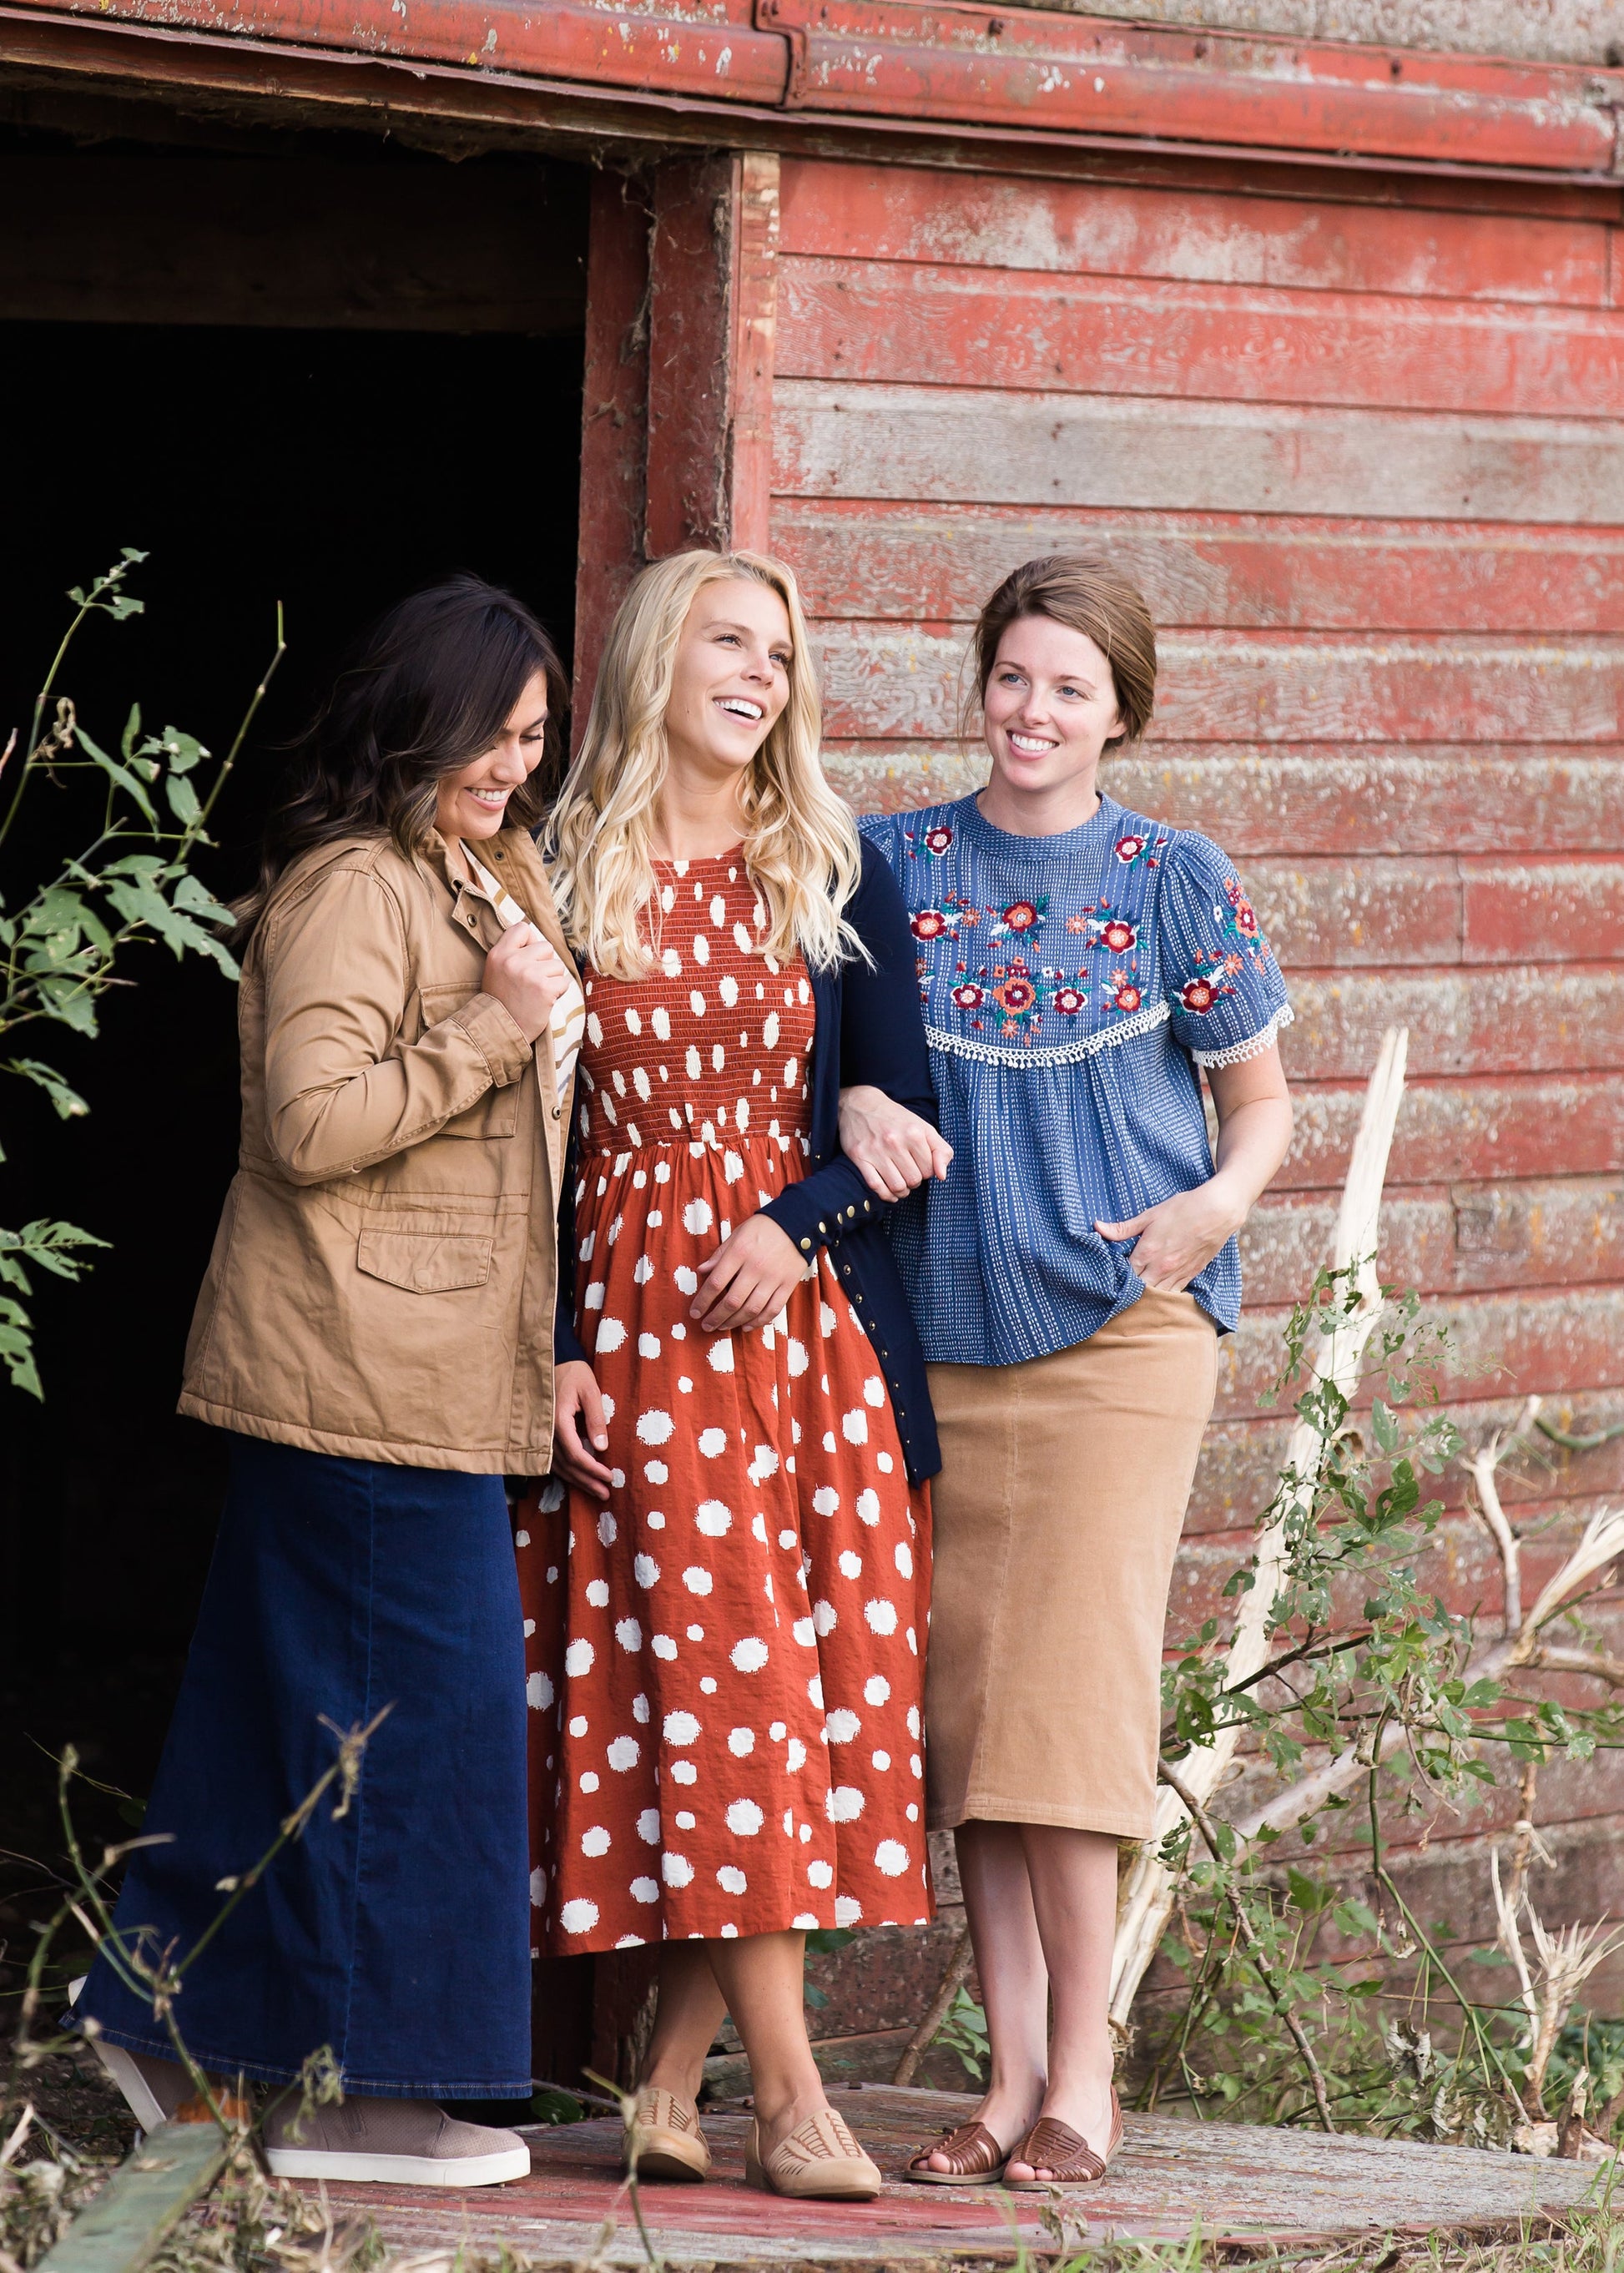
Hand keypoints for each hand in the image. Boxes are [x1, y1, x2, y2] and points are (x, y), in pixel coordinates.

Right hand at [483, 922, 571, 1042]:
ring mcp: (529, 974)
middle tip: (532, 982)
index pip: (523, 929)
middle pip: (546, 947)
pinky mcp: (544, 989)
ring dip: (552, 980)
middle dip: (545, 963)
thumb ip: (511, 953)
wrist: (499, 1032)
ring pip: (557, 965)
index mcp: (498, 954)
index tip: (528, 958)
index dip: (530, 942)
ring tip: (537, 993)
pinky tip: (544, 1001)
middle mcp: (513, 960)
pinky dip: (558, 992)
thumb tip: (535, 937)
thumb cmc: (501, 1002)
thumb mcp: (495, 971)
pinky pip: (564, 982)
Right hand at [552, 1358, 612, 1497]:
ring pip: (558, 1466)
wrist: (554, 1361)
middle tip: (605, 1494)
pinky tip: (578, 1479)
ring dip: (577, 1481)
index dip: (592, 1469)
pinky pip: (552, 1460)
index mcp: (557, 1420)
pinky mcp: (542, 1435)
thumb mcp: (591, 1391)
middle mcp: (545, 1432)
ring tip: (596, 1491)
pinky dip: (566, 1472)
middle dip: (587, 1481)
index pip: (575, 1454)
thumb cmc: (574, 1374)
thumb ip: (596, 1418)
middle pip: (566, 1465)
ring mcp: (541, 1435)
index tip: (609, 1477)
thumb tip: (601, 1448)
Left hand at [692, 1215, 809, 1334]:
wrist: (796, 1223)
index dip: (702, 1301)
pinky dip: (758, 1322)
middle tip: (706, 1325)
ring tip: (723, 1326)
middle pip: (732, 1301)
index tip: (694, 1312)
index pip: (716, 1283)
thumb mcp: (737, 1235)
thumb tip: (701, 1271)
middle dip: (716, 1317)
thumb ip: (719, 1254)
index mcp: (739, 1252)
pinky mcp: (788, 1285)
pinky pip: (772, 1310)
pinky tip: (746, 1326)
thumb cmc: (762, 1228)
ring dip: (734, 1322)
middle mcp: (756, 1267)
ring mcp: (773, 1278)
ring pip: (751, 1309)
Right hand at [837, 1083, 952, 1199]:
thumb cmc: (896, 1120)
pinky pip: (876, 1186)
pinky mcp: (860, 1157)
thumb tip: (942, 1176)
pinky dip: (886, 1195)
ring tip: (901, 1183)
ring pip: (897, 1186)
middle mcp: (894, 1141)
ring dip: (902, 1190)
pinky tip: (890, 1192)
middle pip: (914, 1180)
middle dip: (914, 1181)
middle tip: (909, 1172)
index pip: (930, 1170)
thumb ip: (941, 1150)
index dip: (927, 1171)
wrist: (861, 1105)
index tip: (919, 1164)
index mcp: (914, 1133)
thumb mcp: (924, 1128)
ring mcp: (875, 1150)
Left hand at [1096, 1178, 1246, 1292]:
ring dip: (1146, 1296)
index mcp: (1147, 1253)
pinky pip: (1174, 1293)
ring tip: (1136, 1296)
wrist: (1218, 1211)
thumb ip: (1123, 1227)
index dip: (1116, 1280)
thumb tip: (1097, 1227)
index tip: (1109, 1279)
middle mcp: (1161, 1268)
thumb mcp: (1150, 1215)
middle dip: (1129, 1292)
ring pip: (1156, 1295)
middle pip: (1139, 1291)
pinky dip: (1164, 1295)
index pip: (1124, 1277)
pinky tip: (1157, 1292)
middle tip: (1120, 1291)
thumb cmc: (1184, 1209)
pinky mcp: (1191, 1274)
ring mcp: (1177, 1273)